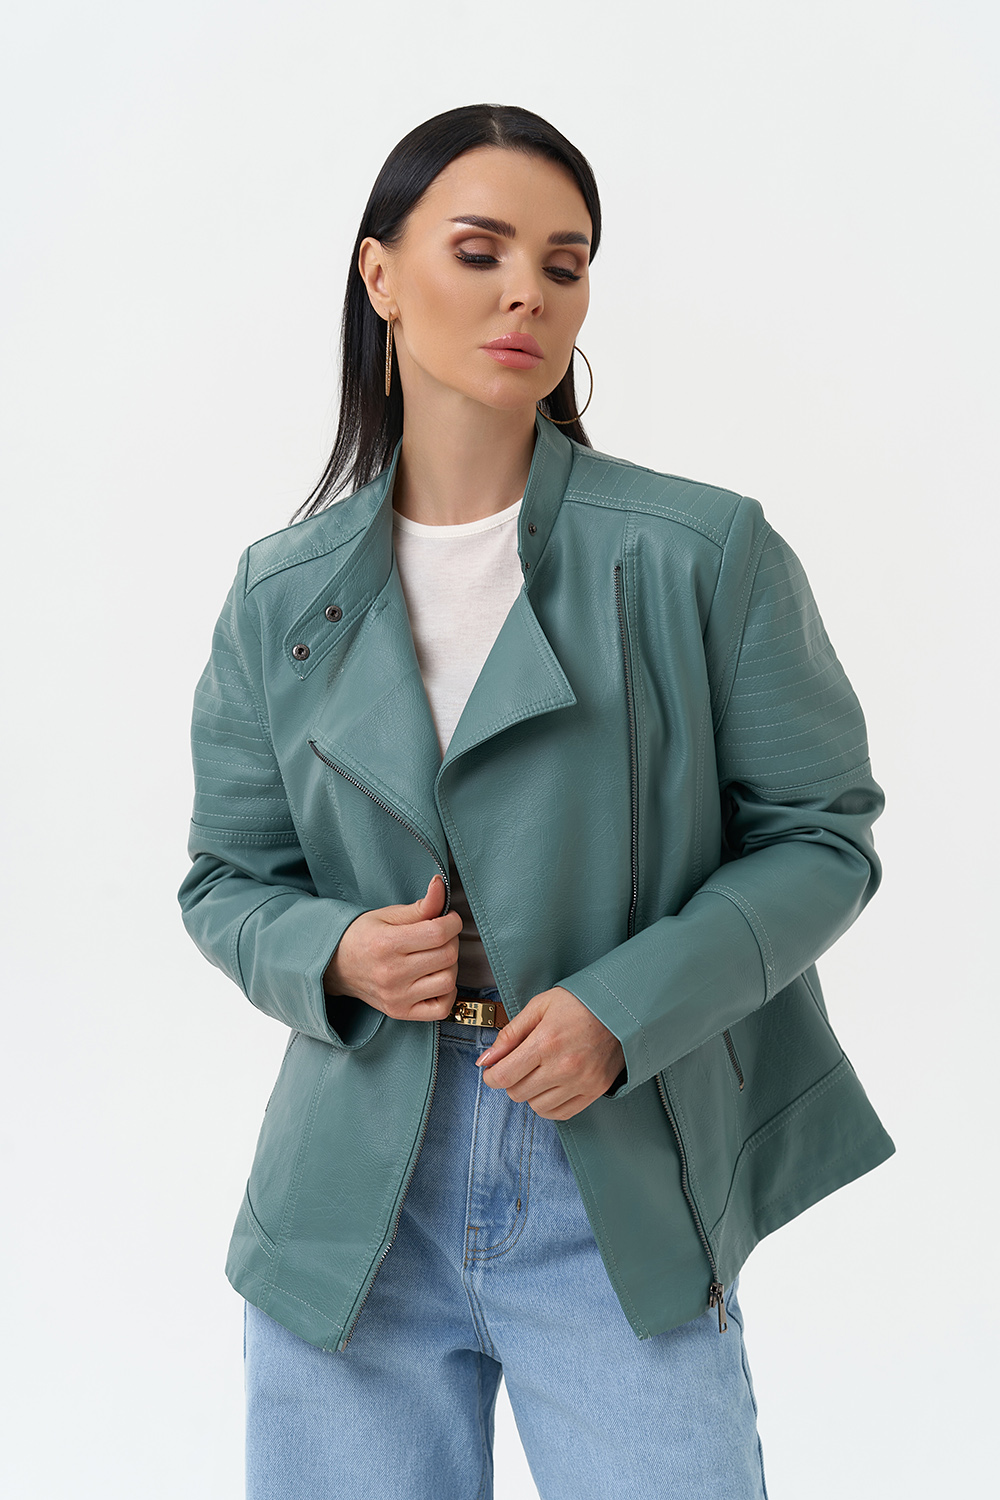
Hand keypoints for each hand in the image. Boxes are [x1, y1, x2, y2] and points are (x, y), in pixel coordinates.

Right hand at [322, 874, 462, 1020]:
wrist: (336, 966)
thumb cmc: (362, 937)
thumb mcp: (388, 915)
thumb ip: (421, 905)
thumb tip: (440, 885)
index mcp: (387, 944)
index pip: (438, 933)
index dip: (452, 922)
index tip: (449, 919)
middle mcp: (392, 974)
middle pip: (447, 956)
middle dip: (451, 940)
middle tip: (440, 935)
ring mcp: (397, 997)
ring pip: (448, 981)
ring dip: (450, 966)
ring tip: (436, 957)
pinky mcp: (400, 1012)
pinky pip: (441, 1009)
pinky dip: (447, 993)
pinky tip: (435, 979)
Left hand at [474, 986, 625, 1119]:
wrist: (621, 1008)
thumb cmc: (580, 1002)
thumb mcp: (539, 1006)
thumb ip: (510, 1033)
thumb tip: (486, 1059)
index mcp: (546, 1042)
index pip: (504, 1076)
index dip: (491, 1076)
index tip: (492, 1070)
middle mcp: (563, 1066)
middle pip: (517, 1093)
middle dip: (510, 1081)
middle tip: (518, 1065)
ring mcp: (580, 1082)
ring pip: (537, 1106)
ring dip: (530, 1093)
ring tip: (538, 1073)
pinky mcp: (594, 1091)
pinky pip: (561, 1113)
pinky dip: (549, 1105)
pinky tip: (550, 1087)